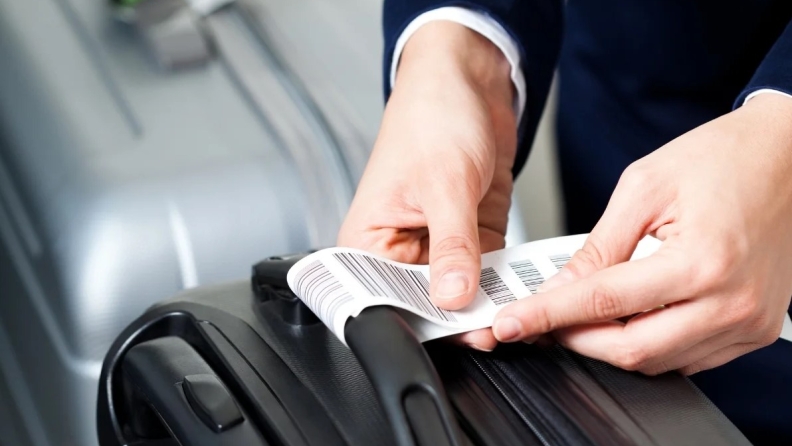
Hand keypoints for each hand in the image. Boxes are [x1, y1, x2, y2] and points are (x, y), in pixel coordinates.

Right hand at [337, 21, 515, 350]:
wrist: (469, 83)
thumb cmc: (431, 118)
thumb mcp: (444, 184)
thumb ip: (452, 245)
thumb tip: (454, 297)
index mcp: (367, 241)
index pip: (387, 298)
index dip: (420, 318)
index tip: (458, 330)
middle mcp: (399, 251)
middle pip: (427, 303)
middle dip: (461, 316)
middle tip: (495, 327)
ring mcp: (438, 248)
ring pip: (462, 295)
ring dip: (487, 303)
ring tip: (513, 313)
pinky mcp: (471, 241)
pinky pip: (488, 274)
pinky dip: (505, 283)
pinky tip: (521, 290)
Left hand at [491, 93, 791, 374]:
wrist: (789, 155)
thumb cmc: (726, 158)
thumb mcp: (645, 188)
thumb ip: (600, 247)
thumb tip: (560, 287)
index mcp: (703, 260)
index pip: (604, 302)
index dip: (547, 316)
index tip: (510, 323)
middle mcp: (732, 302)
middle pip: (631, 350)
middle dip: (574, 339)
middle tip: (542, 320)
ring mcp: (748, 322)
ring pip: (657, 362)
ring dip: (609, 344)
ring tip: (582, 313)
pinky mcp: (754, 329)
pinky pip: (688, 358)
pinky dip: (648, 344)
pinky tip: (629, 317)